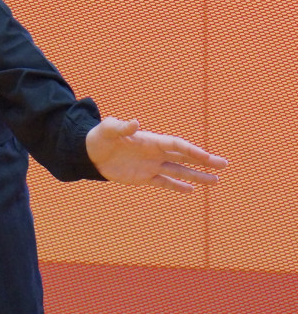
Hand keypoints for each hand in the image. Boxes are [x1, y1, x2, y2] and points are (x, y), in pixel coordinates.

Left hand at [86, 116, 228, 192]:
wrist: (90, 152)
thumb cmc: (99, 136)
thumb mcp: (108, 129)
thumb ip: (122, 126)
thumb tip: (135, 122)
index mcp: (150, 140)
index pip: (176, 145)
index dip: (191, 150)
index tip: (206, 156)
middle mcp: (155, 153)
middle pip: (185, 157)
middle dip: (204, 161)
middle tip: (224, 164)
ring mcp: (151, 166)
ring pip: (179, 171)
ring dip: (197, 176)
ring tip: (216, 181)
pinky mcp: (144, 178)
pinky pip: (164, 183)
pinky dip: (177, 187)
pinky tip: (192, 191)